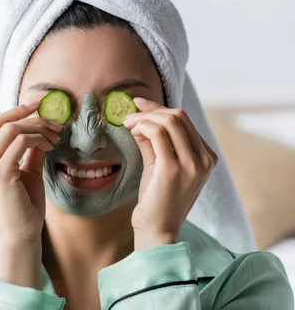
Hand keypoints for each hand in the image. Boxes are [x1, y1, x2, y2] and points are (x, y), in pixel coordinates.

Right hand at [0, 102, 61, 287]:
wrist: (22, 237)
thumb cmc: (24, 208)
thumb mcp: (26, 172)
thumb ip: (29, 150)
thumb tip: (40, 126)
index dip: (16, 113)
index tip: (38, 107)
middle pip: (0, 123)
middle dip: (29, 116)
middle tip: (54, 120)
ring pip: (11, 130)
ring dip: (38, 128)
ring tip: (55, 136)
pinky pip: (21, 142)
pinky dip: (38, 138)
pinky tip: (50, 146)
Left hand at [123, 98, 217, 249]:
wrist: (157, 229)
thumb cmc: (156, 199)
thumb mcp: (159, 164)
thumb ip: (154, 142)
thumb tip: (141, 118)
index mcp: (206, 157)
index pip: (185, 120)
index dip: (159, 109)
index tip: (139, 105)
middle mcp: (204, 159)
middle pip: (179, 116)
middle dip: (151, 110)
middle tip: (130, 115)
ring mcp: (192, 164)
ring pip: (170, 121)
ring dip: (144, 117)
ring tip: (128, 124)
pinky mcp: (174, 169)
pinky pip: (158, 133)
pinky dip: (142, 126)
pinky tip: (131, 130)